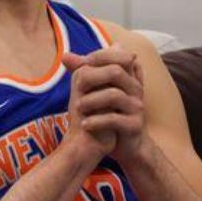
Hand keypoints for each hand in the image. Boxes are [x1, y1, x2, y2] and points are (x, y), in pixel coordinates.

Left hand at [62, 44, 147, 165]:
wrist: (125, 146)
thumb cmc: (108, 114)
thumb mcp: (98, 91)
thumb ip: (84, 72)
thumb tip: (65, 56)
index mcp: (129, 77)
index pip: (120, 55)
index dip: (99, 56)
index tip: (82, 66)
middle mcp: (136, 89)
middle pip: (116, 72)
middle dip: (92, 77)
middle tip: (77, 86)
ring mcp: (137, 107)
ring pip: (114, 95)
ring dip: (91, 100)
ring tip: (77, 108)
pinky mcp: (134, 126)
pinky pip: (114, 119)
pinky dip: (96, 121)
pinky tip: (84, 125)